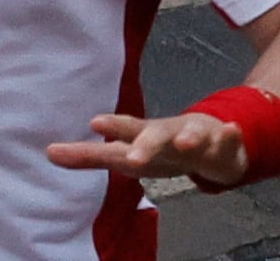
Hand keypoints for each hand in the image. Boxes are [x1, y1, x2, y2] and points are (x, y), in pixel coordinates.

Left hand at [48, 110, 252, 184]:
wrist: (209, 141)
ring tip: (184, 142)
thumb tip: (47, 153)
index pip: (122, 134)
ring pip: (192, 137)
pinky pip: (227, 141)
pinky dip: (229, 137)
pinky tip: (232, 130)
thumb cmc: (161, 149)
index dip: (111, 128)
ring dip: (189, 138)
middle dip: (144, 144)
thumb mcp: (127, 154)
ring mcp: (195, 136)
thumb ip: (90, 155)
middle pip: (154, 136)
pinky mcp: (221, 145)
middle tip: (132, 157)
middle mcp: (165, 133)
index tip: (93, 122)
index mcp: (142, 137)